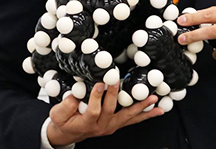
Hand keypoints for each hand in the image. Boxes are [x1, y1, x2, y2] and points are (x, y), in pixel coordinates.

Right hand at [47, 82, 163, 146]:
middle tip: (118, 82)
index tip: (99, 83)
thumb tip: (76, 94)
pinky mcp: (117, 124)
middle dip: (116, 95)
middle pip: (112, 111)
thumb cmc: (63, 122)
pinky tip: (158, 110)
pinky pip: (133, 119)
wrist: (68, 133)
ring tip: (153, 99)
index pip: (93, 110)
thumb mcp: (57, 114)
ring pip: (128, 116)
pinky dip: (146, 114)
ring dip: (141, 107)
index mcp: (86, 123)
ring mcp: (111, 126)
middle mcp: (101, 126)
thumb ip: (66, 105)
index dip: (96, 97)